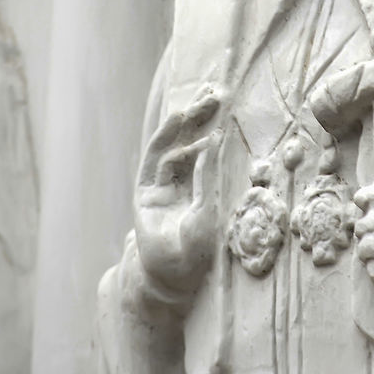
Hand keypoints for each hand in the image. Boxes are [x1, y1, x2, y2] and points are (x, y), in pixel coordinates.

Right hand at [134, 117, 222, 298]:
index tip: (227, 102)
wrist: (172, 280)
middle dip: (198, 117)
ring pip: (170, 147)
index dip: (214, 124)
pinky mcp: (146, 195)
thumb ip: (210, 176)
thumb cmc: (197, 252)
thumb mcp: (210, 210)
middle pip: (187, 140)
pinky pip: (157, 164)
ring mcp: (161, 188)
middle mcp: (179, 184)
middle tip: (214, 94)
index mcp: (198, 186)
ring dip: (182, 126)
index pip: (206, 147)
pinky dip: (170, 146)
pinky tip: (185, 132)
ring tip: (196, 107)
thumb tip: (217, 139)